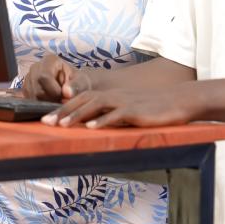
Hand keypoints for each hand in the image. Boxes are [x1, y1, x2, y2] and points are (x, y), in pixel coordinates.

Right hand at [21, 54, 89, 100]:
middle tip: (61, 101)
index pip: (44, 77)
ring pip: (32, 97)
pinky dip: (40, 105)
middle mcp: (36, 67)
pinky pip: (29, 101)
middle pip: (36, 89)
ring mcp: (28, 78)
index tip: (64, 97)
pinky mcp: (26, 89)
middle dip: (50, 100)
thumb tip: (66, 93)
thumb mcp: (83, 82)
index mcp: (49, 60)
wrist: (76, 87)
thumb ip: (76, 86)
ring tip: (57, 101)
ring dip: (45, 103)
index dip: (53, 91)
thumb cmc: (80, 83)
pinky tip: (49, 103)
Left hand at [41, 84, 200, 128]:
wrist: (179, 100)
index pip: (82, 98)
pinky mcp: (136, 111)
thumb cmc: (153, 108)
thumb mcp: (129, 109)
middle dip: (62, 111)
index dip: (63, 107)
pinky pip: (116, 115)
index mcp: (111, 95)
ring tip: (61, 126)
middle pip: (83, 100)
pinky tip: (91, 128)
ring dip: (77, 115)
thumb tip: (94, 125)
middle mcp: (114, 95)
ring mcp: (124, 102)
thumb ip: (112, 114)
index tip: (46, 118)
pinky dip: (103, 120)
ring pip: (95, 105)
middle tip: (45, 122)